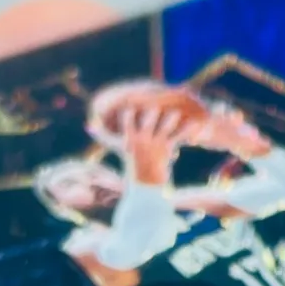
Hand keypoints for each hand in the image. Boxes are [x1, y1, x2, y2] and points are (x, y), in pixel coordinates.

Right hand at [89, 84, 209, 185]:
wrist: (146, 185)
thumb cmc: (130, 163)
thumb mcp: (116, 148)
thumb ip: (103, 135)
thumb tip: (88, 126)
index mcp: (129, 138)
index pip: (126, 121)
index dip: (128, 111)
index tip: (128, 100)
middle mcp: (143, 140)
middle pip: (147, 121)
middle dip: (151, 113)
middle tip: (155, 106)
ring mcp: (156, 144)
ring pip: (164, 127)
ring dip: (171, 119)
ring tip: (175, 112)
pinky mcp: (168, 148)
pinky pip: (178, 136)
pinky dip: (187, 130)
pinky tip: (195, 123)